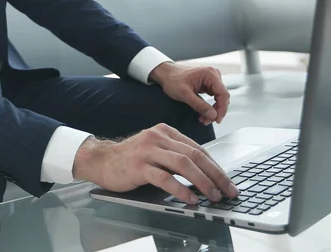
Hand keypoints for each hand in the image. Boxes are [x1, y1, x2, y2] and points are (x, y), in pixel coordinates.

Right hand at [73, 123, 238, 204]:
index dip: (215, 166)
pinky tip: (191, 199)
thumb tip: (204, 174)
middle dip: (215, 174)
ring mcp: (148, 150)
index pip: (197, 148)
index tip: (227, 181)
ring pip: (183, 164)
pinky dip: (181, 189)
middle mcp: (158, 137)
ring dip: (203, 182)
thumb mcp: (155, 150)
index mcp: (165, 132)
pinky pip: (165, 178)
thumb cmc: (131, 158)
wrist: (102, 160)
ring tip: (214, 196)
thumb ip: (175, 155)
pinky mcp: (139, 166)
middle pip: (194, 155)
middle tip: (228, 190)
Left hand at [149, 62, 229, 124]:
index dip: (222, 109)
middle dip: (216, 111)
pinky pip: (213, 96)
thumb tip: (213, 115)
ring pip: (219, 98)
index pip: (223, 94)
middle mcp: (213, 74)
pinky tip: (202, 113)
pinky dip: (209, 106)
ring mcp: (211, 78)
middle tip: (206, 121)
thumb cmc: (172, 80)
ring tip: (202, 119)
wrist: (165, 73)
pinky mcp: (208, 82)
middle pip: (222, 97)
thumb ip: (199, 105)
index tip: (216, 120)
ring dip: (212, 110)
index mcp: (209, 74)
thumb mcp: (184, 94)